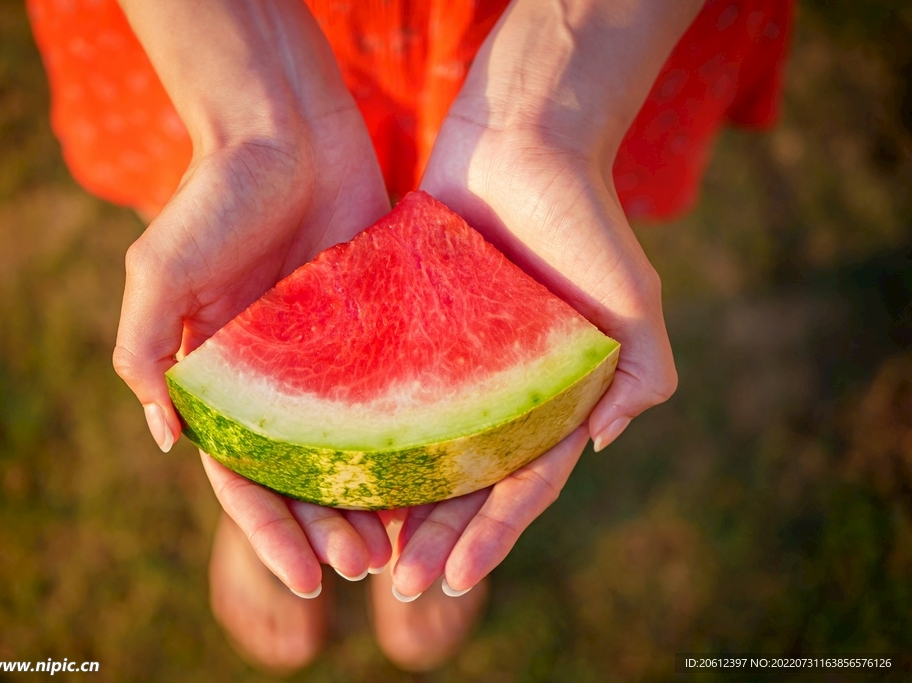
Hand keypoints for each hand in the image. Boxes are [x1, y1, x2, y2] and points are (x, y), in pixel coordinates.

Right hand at [112, 0, 392, 594]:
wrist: (285, 128)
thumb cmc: (213, 197)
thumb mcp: (160, 274)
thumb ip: (148, 352)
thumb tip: (167, 439)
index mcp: (221, 381)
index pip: (243, 477)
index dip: (271, 532)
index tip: (307, 582)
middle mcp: (277, 381)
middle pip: (303, 475)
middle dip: (328, 527)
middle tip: (366, 566)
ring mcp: (330, 360)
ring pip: (354, 448)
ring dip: (374, 499)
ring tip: (404, 543)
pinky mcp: (377, 329)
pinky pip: (395, 398)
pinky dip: (411, 442)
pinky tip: (439, 477)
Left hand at [389, 0, 697, 596]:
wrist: (521, 142)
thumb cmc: (583, 222)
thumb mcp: (633, 301)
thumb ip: (640, 375)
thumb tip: (602, 444)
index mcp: (550, 398)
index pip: (521, 481)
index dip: (492, 534)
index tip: (455, 579)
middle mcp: (496, 391)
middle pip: (464, 480)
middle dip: (439, 536)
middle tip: (402, 586)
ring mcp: (447, 366)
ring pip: (417, 449)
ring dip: (397, 504)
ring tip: (363, 552)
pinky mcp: (403, 331)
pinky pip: (378, 392)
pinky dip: (361, 436)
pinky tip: (332, 472)